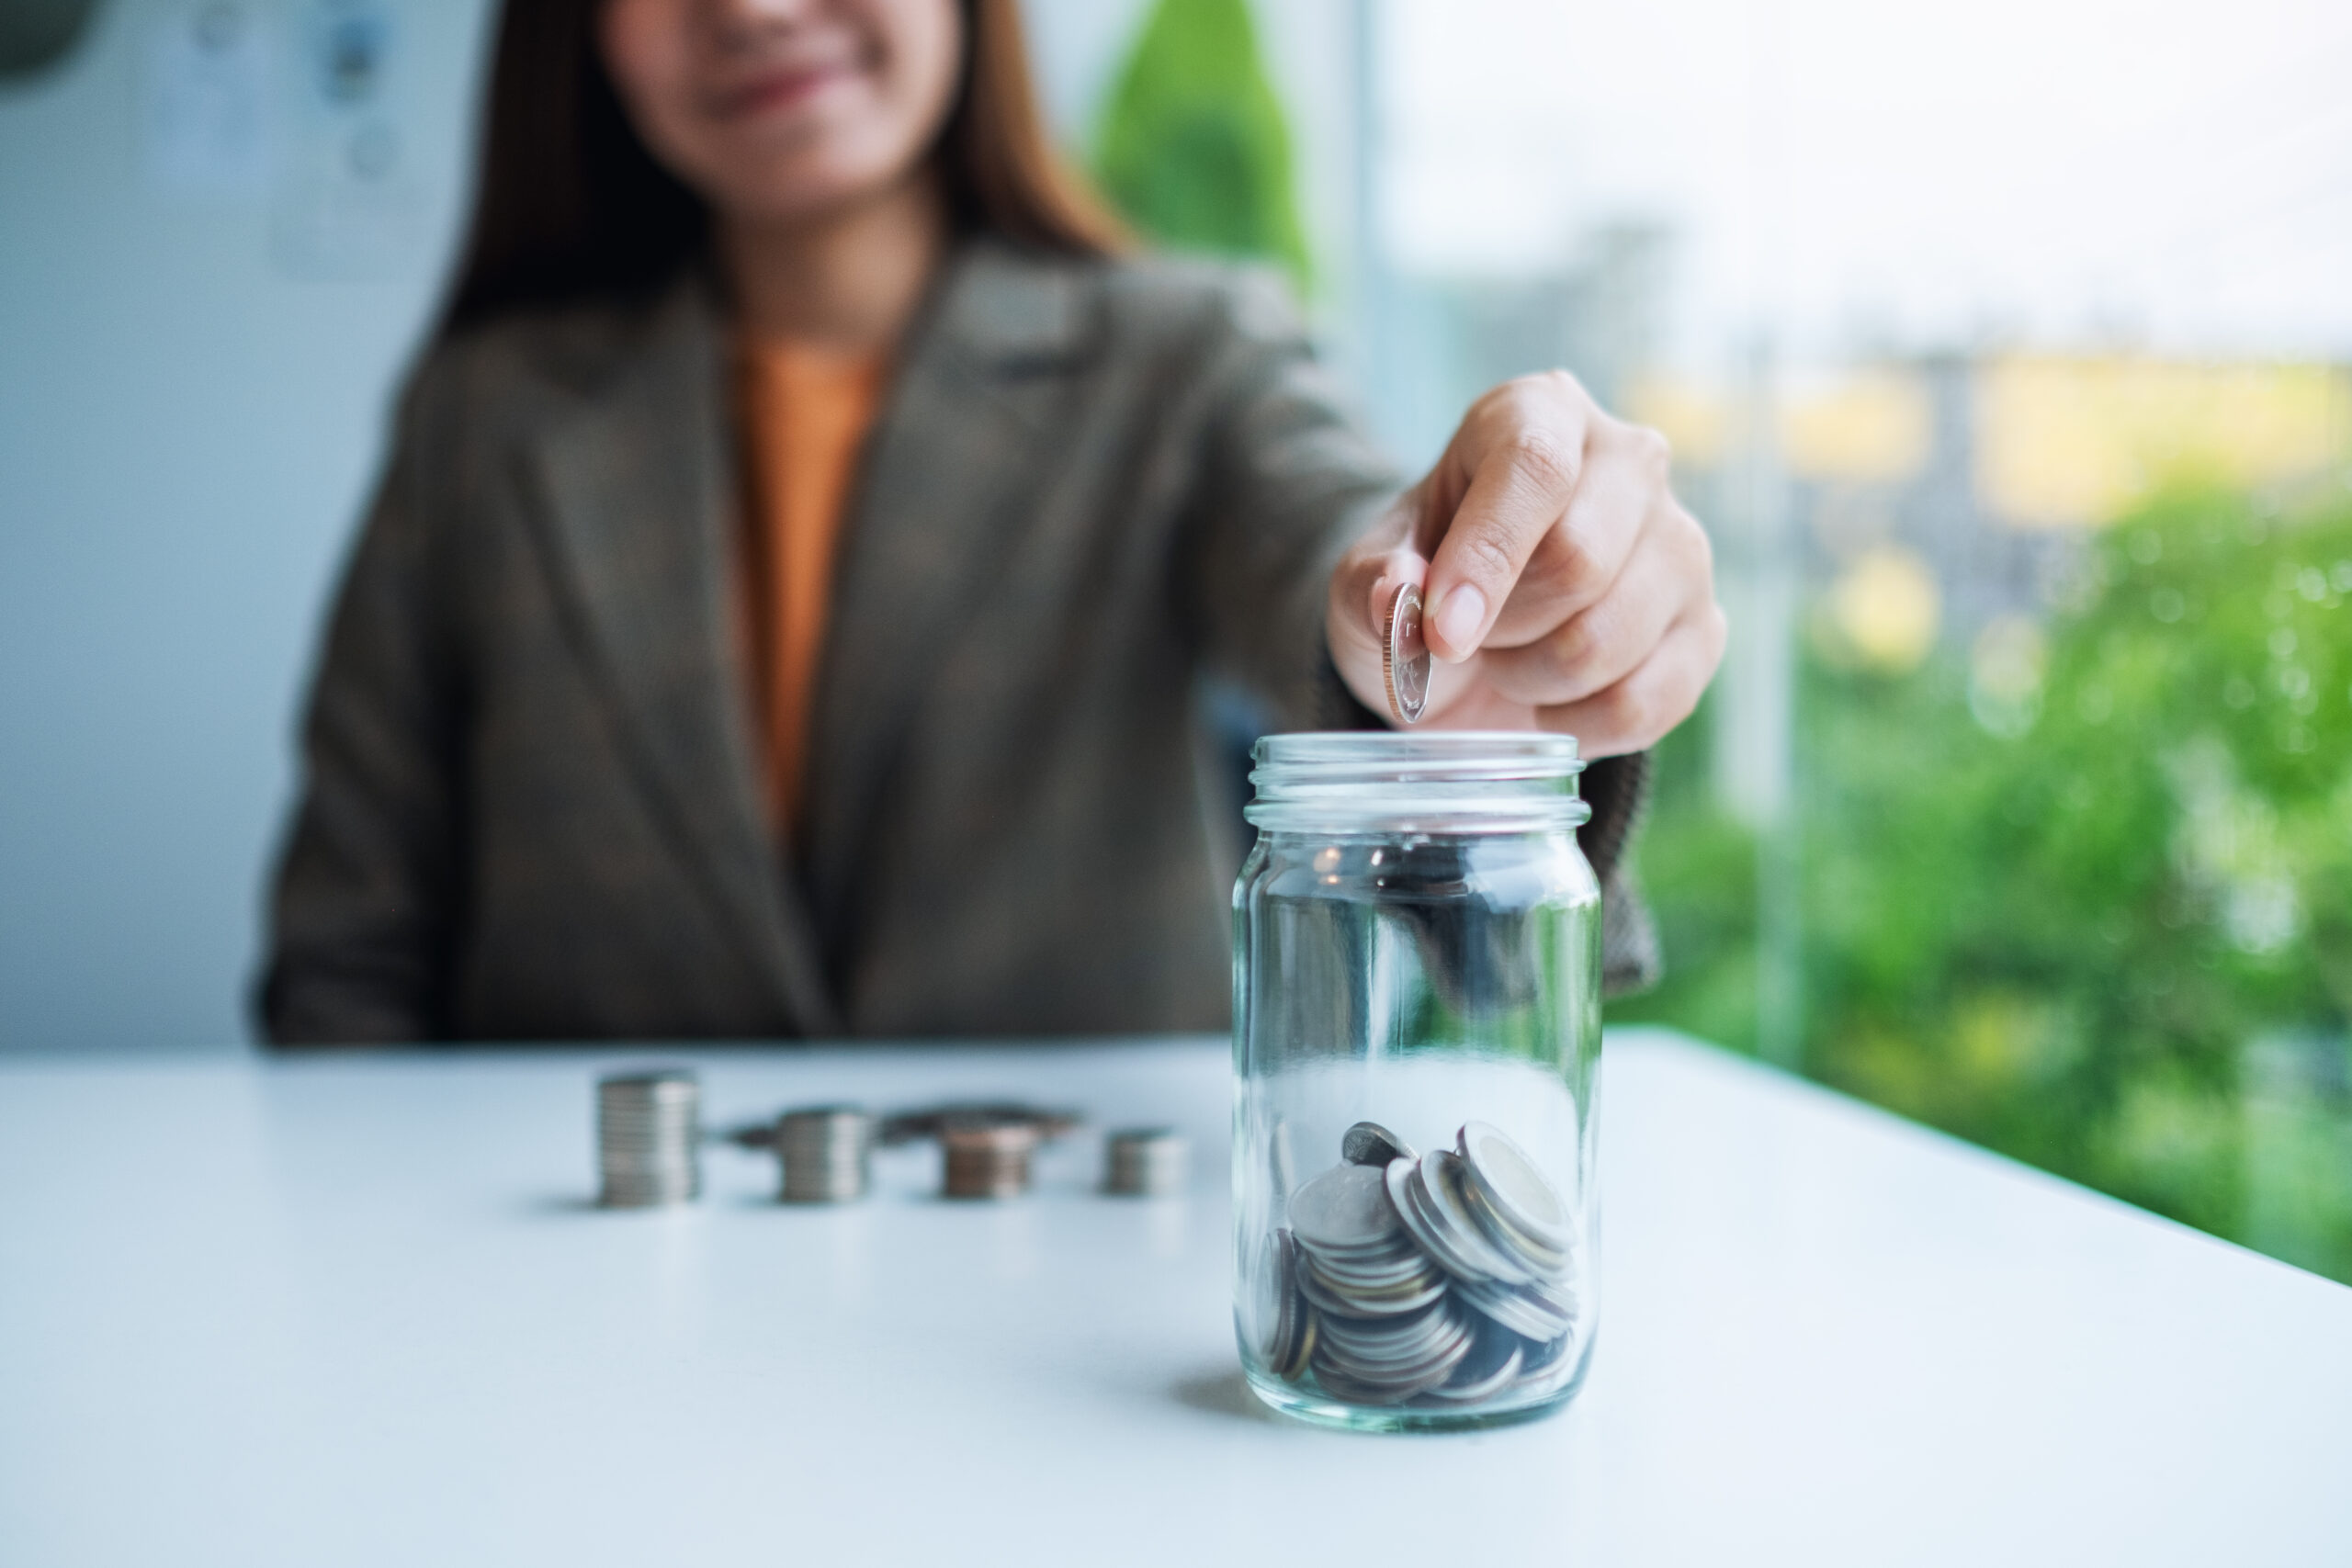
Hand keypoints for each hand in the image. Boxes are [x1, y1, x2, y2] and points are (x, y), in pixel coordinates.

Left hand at [1326, 372, 1724, 755]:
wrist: (1469, 645)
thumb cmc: (1425, 586)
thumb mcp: (1363, 579)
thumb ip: (1370, 582)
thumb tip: (1396, 598)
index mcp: (1540, 413)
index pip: (1536, 467)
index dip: (1487, 558)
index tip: (1442, 633)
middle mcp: (1630, 460)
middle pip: (1580, 560)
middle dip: (1504, 627)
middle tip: (1468, 637)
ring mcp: (1681, 543)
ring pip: (1610, 638)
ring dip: (1534, 678)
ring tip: (1508, 658)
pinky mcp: (1705, 626)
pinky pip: (1649, 701)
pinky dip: (1579, 723)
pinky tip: (1551, 700)